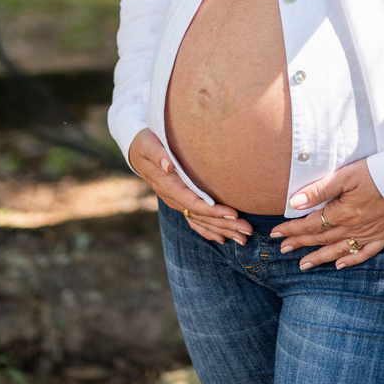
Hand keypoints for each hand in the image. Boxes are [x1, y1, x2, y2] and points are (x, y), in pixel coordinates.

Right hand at [128, 130, 251, 245]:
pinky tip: (223, 239)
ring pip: (201, 221)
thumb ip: (158, 154)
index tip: (233, 214)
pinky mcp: (180, 202)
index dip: (213, 211)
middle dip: (225, 225)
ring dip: (222, 231)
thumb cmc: (146, 143)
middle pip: (202, 216)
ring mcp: (177, 202)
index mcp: (169, 186)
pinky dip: (208, 231)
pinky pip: (194, 220)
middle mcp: (174, 198)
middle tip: (247, 232)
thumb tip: (167, 165)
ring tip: (243, 239)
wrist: (136, 152)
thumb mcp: (149, 144)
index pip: (193, 203)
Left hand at [272, 158, 383, 268]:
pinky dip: (350, 261)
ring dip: (319, 258)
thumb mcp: (346, 175)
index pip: (310, 224)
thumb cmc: (377, 172)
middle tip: (283, 250)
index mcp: (342, 212)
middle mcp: (353, 227)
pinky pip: (364, 253)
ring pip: (339, 250)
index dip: (292, 229)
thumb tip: (295, 202)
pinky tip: (339, 266)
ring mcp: (368, 234)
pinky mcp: (383, 235)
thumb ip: (320, 189)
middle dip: (300, 244)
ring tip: (303, 265)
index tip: (276, 234)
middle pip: (321, 238)